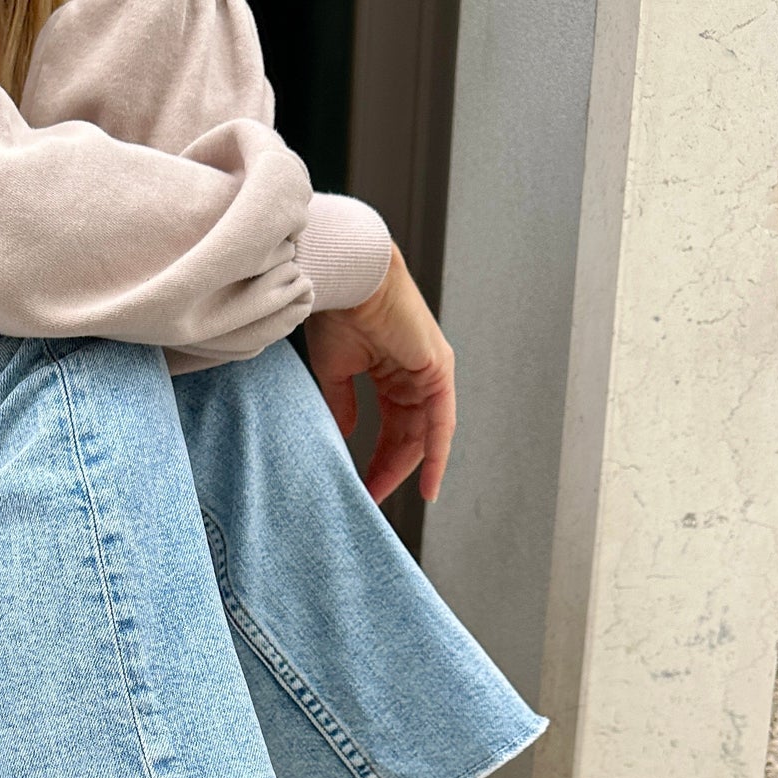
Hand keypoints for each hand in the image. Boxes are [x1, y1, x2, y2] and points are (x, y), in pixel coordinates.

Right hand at [303, 246, 455, 503]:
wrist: (349, 279)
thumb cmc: (338, 312)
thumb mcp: (336, 370)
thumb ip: (343, 406)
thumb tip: (345, 436)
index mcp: (393, 369)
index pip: (390, 425)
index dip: (376, 458)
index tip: (361, 486)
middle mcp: (416, 372)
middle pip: (408, 434)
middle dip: (388, 468)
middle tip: (368, 498)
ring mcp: (431, 371)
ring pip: (424, 433)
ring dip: (406, 468)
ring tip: (382, 496)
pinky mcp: (439, 370)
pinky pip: (442, 423)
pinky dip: (437, 455)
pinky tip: (428, 485)